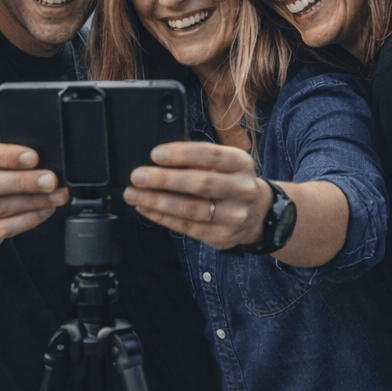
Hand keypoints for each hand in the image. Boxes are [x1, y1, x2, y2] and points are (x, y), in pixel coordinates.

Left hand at [125, 141, 270, 249]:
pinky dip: (162, 217)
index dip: (182, 154)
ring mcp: (234, 216)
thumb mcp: (226, 164)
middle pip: (200, 184)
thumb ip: (199, 160)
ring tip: (134, 194)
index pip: (211, 155)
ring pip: (191, 209)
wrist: (257, 213)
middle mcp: (242, 190)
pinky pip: (186, 227)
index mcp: (242, 164)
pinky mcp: (222, 236)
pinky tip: (146, 208)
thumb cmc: (230, 181)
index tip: (156, 154)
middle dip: (164, 180)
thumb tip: (158, 160)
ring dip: (157, 201)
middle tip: (138, 177)